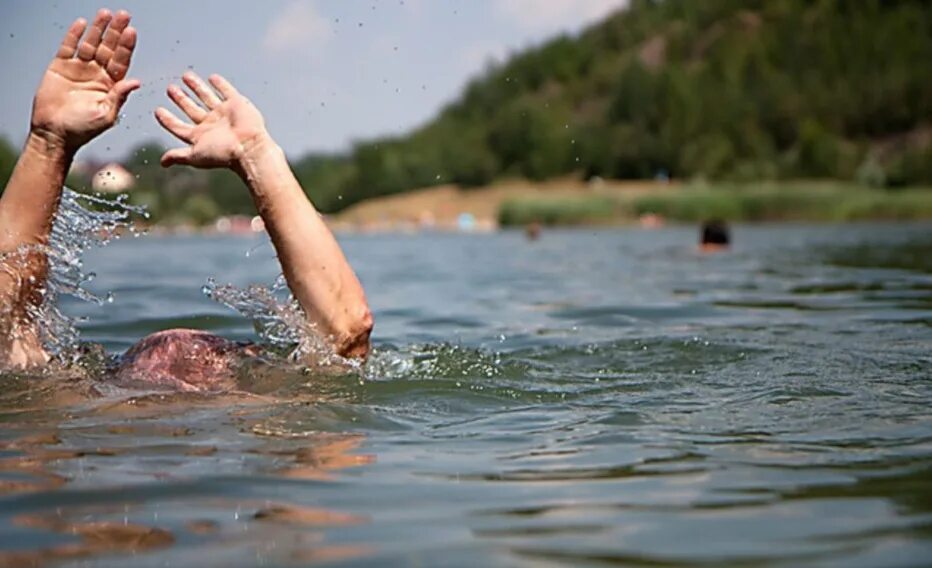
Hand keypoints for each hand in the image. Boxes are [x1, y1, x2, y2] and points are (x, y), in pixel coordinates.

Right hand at [31, 9, 139, 150]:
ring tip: (105, 14)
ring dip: (98, 29)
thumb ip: (119, 97)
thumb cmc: (82, 130)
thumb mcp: (106, 115)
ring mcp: (79, 69)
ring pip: (91, 44)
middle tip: (124, 16)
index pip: (121, 61)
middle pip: (108, 48)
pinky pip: (69, 47)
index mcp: (111, 85)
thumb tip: (135, 82)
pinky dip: (75, 35)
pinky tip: (82, 24)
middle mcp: (97, 74)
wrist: (54, 134)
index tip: (132, 32)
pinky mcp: (60, 67)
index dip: (126, 46)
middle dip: (116, 32)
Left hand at [155, 72, 269, 169]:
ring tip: (185, 76)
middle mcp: (211, 124)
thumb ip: (179, 156)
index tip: (158, 111)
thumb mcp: (195, 155)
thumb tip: (162, 163)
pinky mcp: (236, 104)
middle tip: (170, 89)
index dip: (168, 119)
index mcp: (200, 136)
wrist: (249, 147)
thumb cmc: (223, 153)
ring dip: (196, 87)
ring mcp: (223, 113)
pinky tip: (212, 78)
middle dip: (181, 99)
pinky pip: (226, 91)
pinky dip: (220, 85)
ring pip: (206, 97)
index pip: (179, 126)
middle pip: (191, 109)